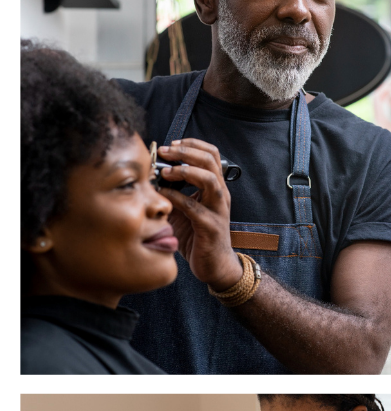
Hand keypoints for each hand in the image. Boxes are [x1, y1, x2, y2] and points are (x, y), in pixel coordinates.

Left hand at [156, 138, 243, 291]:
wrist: (214, 266)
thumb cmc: (197, 236)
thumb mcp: (185, 208)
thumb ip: (173, 190)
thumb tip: (150, 174)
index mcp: (215, 187)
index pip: (210, 154)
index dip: (191, 144)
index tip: (171, 145)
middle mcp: (220, 195)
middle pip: (210, 160)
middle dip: (185, 152)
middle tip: (165, 152)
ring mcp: (218, 211)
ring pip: (209, 179)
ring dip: (185, 171)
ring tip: (166, 172)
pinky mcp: (211, 227)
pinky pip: (193, 207)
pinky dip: (176, 197)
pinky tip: (163, 195)